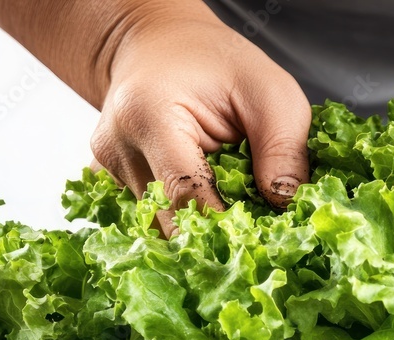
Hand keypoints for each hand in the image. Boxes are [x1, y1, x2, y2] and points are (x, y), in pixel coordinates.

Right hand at [91, 14, 310, 234]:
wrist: (160, 44)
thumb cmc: (216, 61)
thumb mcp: (270, 91)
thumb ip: (283, 148)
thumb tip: (286, 205)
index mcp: (149, 116)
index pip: (187, 195)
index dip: (228, 226)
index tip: (266, 240)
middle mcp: (116, 147)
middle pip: (169, 221)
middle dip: (216, 236)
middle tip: (258, 237)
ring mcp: (107, 169)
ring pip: (160, 226)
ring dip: (200, 229)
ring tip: (235, 212)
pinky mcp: (110, 183)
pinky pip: (151, 218)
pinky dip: (182, 220)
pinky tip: (207, 204)